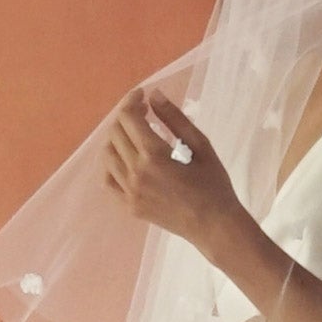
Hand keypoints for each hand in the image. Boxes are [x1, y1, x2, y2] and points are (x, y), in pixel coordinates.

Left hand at [100, 86, 244, 256]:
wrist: (214, 226)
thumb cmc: (214, 185)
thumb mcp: (201, 146)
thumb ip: (175, 118)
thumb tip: (154, 95)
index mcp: (154, 155)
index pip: (128, 117)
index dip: (132, 100)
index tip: (143, 96)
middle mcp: (135, 172)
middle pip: (115, 133)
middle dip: (127, 117)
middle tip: (144, 114)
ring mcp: (129, 192)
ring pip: (107, 155)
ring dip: (117, 138)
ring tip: (135, 136)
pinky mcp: (129, 206)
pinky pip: (108, 180)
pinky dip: (112, 164)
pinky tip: (127, 160)